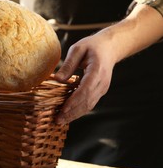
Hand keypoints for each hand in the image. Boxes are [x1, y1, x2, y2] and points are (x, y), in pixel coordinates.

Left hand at [54, 4, 162, 123]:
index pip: (85, 90)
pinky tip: (68, 115)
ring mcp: (102, 88)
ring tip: (60, 121)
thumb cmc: (92, 46)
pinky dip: (79, 111)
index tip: (63, 109)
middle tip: (57, 120)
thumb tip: (57, 79)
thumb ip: (68, 64)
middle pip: (87, 101)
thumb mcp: (78, 49)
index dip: (74, 101)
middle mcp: (102, 82)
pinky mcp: (100, 91)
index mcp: (97, 71)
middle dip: (72, 112)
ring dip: (74, 115)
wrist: (110, 47)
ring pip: (89, 105)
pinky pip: (89, 103)